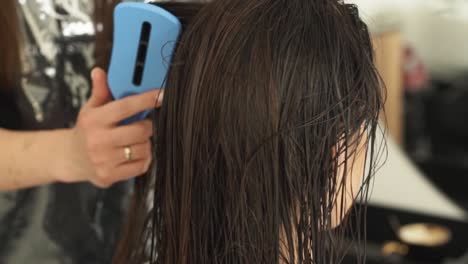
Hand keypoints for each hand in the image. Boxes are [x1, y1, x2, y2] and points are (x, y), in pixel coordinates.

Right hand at [58, 68, 163, 187]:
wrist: (71, 158)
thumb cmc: (87, 130)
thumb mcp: (91, 109)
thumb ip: (100, 91)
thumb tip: (100, 71)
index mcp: (94, 120)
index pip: (126, 106)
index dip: (146, 100)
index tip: (161, 95)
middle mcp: (98, 140)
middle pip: (140, 130)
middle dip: (147, 127)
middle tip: (143, 125)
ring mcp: (103, 160)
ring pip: (143, 149)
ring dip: (146, 144)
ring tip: (137, 141)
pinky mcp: (109, 175)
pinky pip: (141, 166)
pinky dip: (144, 159)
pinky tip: (135, 155)